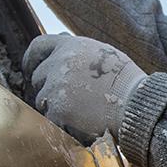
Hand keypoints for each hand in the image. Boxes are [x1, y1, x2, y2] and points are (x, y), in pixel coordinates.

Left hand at [22, 35, 145, 144]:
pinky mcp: (57, 110)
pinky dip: (62, 121)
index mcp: (70, 46)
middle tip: (69, 98)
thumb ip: (78, 52)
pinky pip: (50, 117)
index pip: (38, 46)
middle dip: (49, 87)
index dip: (32, 59)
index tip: (31, 69)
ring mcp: (56, 87)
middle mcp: (59, 63)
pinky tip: (82, 120)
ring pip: (42, 99)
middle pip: (38, 77)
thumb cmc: (125, 82)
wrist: (136, 105)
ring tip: (83, 110)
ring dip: (56, 106)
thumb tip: (60, 45)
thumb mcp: (103, 54)